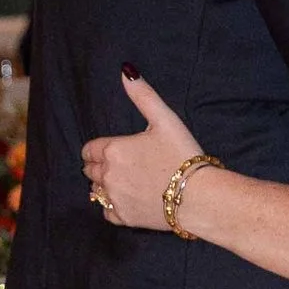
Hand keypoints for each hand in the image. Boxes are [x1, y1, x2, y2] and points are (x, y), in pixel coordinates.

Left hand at [81, 70, 202, 232]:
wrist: (199, 196)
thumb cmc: (183, 155)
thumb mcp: (165, 119)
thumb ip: (143, 95)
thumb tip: (126, 70)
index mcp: (113, 150)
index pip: (89, 149)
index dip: (98, 149)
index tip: (110, 150)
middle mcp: (108, 175)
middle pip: (90, 170)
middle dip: (99, 166)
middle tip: (120, 164)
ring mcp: (115, 198)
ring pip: (95, 191)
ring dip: (103, 185)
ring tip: (123, 181)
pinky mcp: (123, 217)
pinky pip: (105, 211)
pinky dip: (111, 206)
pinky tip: (126, 199)